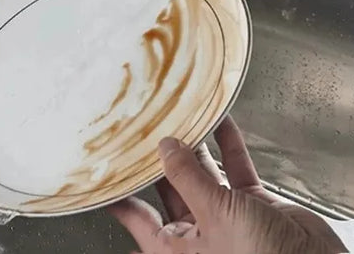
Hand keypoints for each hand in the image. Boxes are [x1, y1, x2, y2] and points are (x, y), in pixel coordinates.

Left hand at [107, 116, 346, 253]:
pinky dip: (228, 144)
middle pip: (169, 187)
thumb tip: (165, 147)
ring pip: (202, 173)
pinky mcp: (251, 203)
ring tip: (181, 114)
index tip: (102, 168)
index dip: (119, 192)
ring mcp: (225, 215)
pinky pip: (234, 168)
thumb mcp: (215, 215)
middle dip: (160, 156)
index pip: (137, 216)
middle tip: (146, 124)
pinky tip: (219, 120)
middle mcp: (197, 232)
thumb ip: (187, 178)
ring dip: (195, 144)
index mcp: (177, 249)